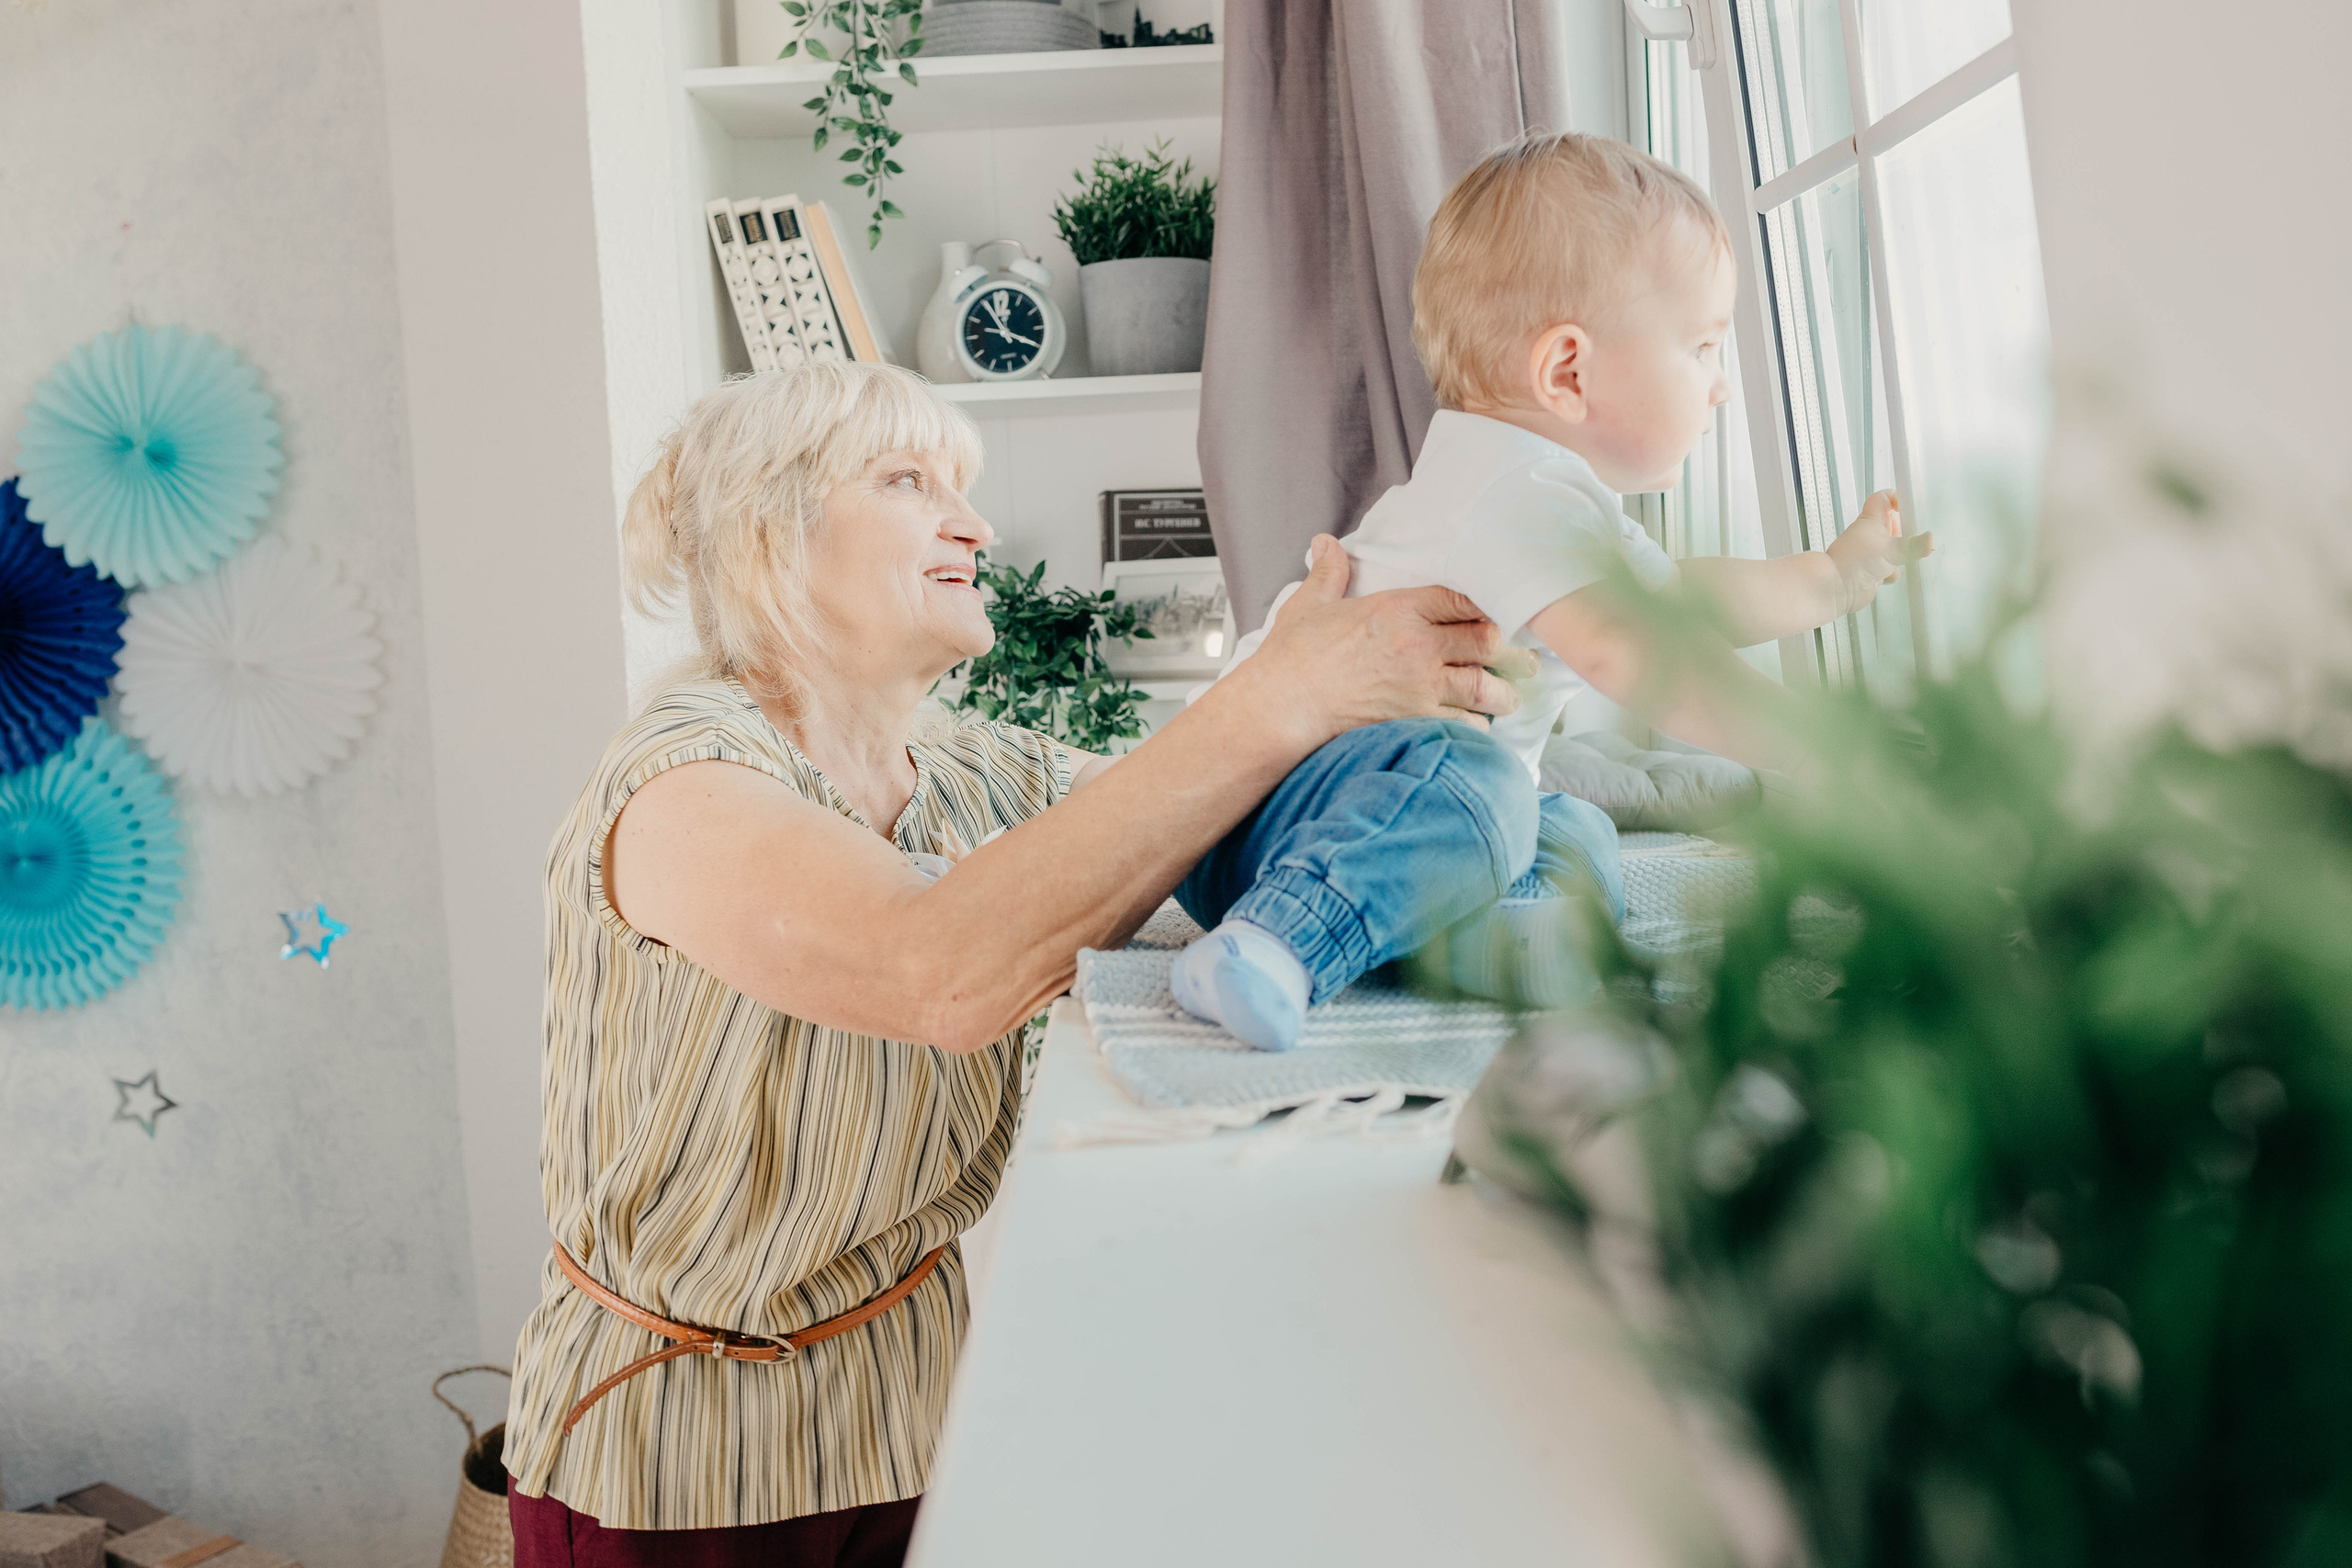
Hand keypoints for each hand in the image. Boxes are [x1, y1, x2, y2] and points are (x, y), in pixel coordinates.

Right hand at [1237, 535, 1533, 747]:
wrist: (1280, 709)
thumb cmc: (1291, 660)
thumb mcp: (1308, 606)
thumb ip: (1328, 573)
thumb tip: (1324, 544)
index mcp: (1397, 610)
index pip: (1460, 599)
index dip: (1484, 606)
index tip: (1496, 613)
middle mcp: (1418, 646)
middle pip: (1485, 641)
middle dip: (1509, 651)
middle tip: (1524, 659)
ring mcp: (1421, 687)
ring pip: (1484, 686)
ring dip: (1502, 693)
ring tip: (1511, 698)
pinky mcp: (1416, 722)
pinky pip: (1464, 724)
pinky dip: (1478, 727)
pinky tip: (1481, 727)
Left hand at [1825, 491, 1932, 615]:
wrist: (1835, 589)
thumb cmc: (1852, 562)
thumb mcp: (1890, 550)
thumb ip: (1913, 545)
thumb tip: (1929, 540)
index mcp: (1871, 520)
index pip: (1884, 499)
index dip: (1897, 498)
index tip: (1911, 505)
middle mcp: (1870, 535)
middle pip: (1894, 524)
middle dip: (1906, 532)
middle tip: (1916, 535)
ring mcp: (1871, 553)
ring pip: (1894, 548)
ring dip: (1900, 555)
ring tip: (1903, 557)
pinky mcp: (1872, 570)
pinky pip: (1889, 568)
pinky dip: (1891, 573)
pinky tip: (1888, 575)